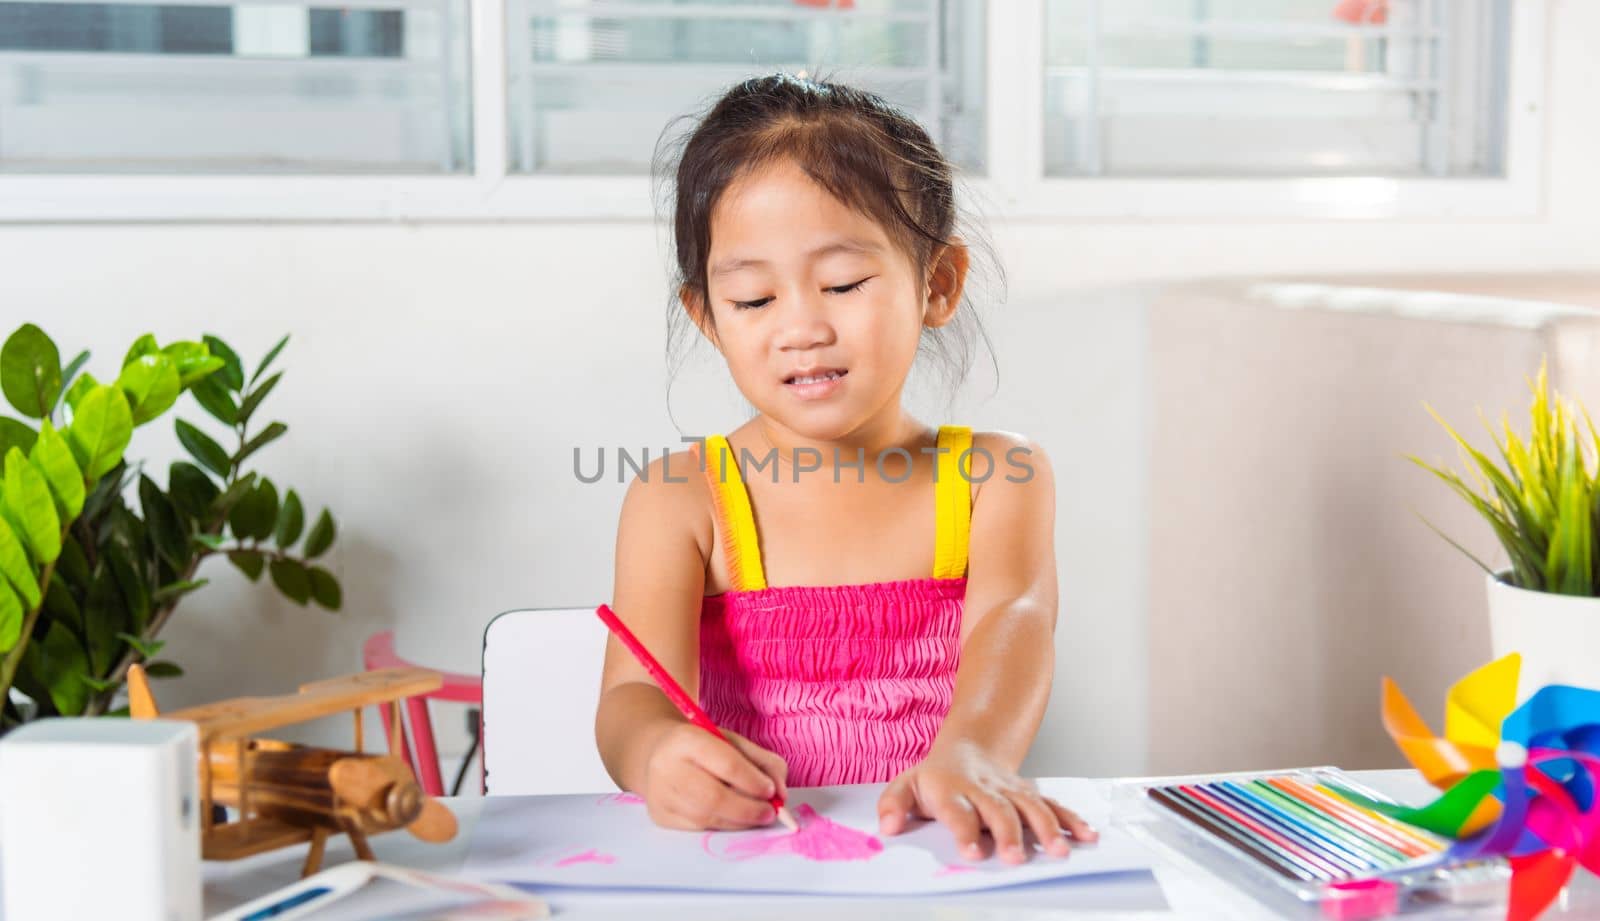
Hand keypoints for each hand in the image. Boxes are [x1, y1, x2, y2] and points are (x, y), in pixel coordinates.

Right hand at [639, 723, 789, 830]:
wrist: (659, 754)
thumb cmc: (703, 748)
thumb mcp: (734, 742)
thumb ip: (764, 763)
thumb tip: (781, 794)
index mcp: (687, 739)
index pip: (727, 764)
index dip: (753, 781)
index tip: (771, 791)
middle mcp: (667, 766)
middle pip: (714, 797)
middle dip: (749, 809)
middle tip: (769, 813)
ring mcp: (660, 793)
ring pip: (707, 817)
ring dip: (739, 821)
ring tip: (755, 816)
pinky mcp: (660, 815)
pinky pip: (698, 828)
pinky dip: (723, 826)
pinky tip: (733, 819)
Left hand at [876, 741, 1097, 864]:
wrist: (969, 747)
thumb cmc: (936, 778)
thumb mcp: (907, 784)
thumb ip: (894, 804)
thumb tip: (886, 827)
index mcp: (951, 789)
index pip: (958, 810)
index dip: (965, 831)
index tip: (973, 852)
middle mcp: (984, 788)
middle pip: (999, 809)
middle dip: (1010, 833)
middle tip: (1017, 858)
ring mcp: (1010, 789)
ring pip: (1032, 806)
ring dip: (1047, 829)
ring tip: (1060, 852)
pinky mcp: (1029, 793)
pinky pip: (1053, 805)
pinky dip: (1071, 820)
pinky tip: (1087, 836)